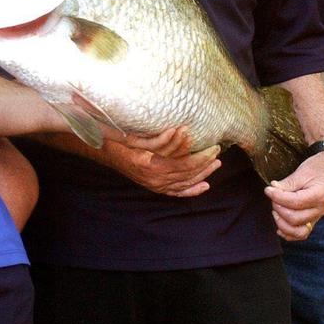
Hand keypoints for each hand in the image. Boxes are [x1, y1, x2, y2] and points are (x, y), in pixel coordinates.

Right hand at [101, 130, 220, 197]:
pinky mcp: (154, 187)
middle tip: (218, 154)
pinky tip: (203, 186)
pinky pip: (176, 191)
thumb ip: (160, 139)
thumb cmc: (121, 141)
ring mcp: (155, 185)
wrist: (105, 151)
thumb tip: (180, 132)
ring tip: (215, 165)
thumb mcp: (139, 137)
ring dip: (202, 175)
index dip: (202, 157)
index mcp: (152, 166)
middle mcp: (155, 180)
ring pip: (185, 183)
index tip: (214, 147)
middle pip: (188, 175)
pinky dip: (191, 190)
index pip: (185, 165)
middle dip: (206, 164)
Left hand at [264, 150, 323, 240]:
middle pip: (295, 219)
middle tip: (273, 197)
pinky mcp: (315, 218)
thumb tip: (273, 189)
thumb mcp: (303, 171)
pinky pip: (303, 233)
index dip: (277, 197)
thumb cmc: (321, 166)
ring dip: (283, 224)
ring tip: (275, 211)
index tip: (268, 190)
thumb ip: (288, 183)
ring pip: (299, 231)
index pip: (294, 203)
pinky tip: (279, 227)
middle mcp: (320, 210)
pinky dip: (290, 233)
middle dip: (279, 209)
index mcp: (319, 196)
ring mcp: (319, 216)